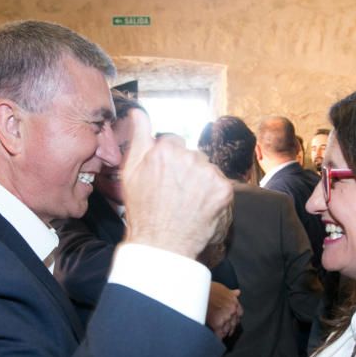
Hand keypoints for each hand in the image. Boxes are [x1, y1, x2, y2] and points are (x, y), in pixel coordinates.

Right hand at [122, 120, 232, 259]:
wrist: (162, 244)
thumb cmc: (143, 211)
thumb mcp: (131, 172)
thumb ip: (139, 137)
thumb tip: (138, 112)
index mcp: (166, 149)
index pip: (173, 142)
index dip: (167, 161)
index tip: (164, 178)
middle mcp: (189, 156)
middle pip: (192, 155)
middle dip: (185, 170)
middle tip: (174, 194)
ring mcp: (209, 173)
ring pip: (207, 169)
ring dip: (200, 181)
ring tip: (187, 203)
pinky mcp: (224, 189)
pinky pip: (220, 184)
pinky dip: (213, 195)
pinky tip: (200, 207)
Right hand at [206, 282, 241, 338]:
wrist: (198, 292)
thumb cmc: (208, 289)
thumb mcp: (222, 288)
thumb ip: (231, 293)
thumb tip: (237, 292)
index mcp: (234, 302)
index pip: (239, 314)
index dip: (234, 318)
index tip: (231, 320)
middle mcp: (232, 310)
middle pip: (234, 323)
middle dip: (229, 326)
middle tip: (224, 329)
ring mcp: (225, 318)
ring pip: (227, 330)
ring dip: (223, 332)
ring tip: (218, 334)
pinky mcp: (217, 324)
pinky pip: (219, 335)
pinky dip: (217, 337)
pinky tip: (215, 338)